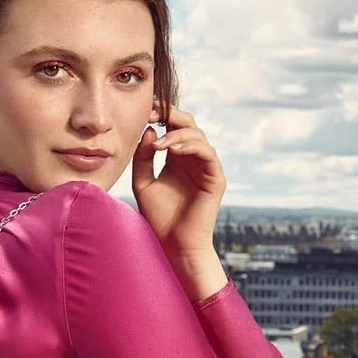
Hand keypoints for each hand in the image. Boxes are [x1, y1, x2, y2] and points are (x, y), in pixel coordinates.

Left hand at [131, 106, 225, 259]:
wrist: (174, 245)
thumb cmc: (159, 218)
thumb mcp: (142, 182)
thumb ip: (143, 157)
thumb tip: (149, 131)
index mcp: (177, 158)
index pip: (173, 127)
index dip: (161, 115)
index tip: (143, 112)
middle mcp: (193, 159)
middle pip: (189, 124)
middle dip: (170, 115)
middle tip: (151, 115)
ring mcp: (206, 168)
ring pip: (198, 136)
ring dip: (177, 134)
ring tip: (159, 145)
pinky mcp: (216, 178)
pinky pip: (208, 153)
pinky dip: (191, 147)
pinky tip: (173, 150)